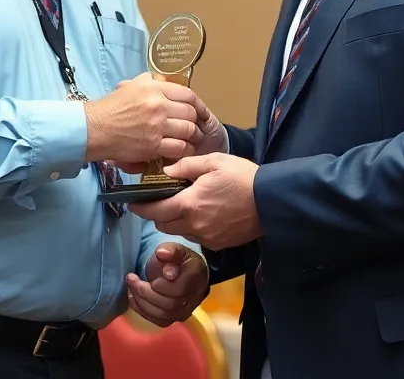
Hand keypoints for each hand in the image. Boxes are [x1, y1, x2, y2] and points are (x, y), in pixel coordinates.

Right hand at [85, 73, 201, 163]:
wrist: (94, 128)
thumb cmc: (110, 108)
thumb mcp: (130, 86)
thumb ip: (150, 83)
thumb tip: (164, 82)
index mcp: (153, 88)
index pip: (187, 94)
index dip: (198, 104)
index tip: (200, 111)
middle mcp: (158, 105)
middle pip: (190, 113)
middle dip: (196, 122)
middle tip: (195, 127)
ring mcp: (157, 126)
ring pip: (188, 131)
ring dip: (192, 137)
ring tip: (191, 140)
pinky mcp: (153, 145)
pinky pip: (179, 148)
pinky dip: (184, 150)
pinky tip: (182, 151)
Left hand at [124, 243, 208, 326]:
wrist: (182, 271)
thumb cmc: (177, 258)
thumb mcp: (175, 248)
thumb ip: (170, 250)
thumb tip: (162, 253)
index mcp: (196, 276)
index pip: (179, 289)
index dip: (159, 285)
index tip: (142, 275)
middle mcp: (194, 297)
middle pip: (169, 304)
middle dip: (145, 293)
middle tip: (131, 278)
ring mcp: (185, 310)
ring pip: (163, 315)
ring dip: (141, 302)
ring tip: (131, 286)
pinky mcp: (175, 318)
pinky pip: (159, 321)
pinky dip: (143, 310)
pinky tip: (134, 297)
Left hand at [129, 154, 260, 250]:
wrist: (271, 201)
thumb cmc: (243, 177)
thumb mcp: (213, 161)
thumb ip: (185, 166)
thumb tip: (166, 171)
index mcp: (190, 203)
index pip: (155, 211)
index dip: (140, 208)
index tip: (132, 203)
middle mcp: (195, 224)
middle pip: (163, 224)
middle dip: (157, 214)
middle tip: (159, 201)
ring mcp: (208, 236)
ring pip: (179, 232)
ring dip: (175, 221)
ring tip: (182, 205)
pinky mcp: (219, 243)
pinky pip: (196, 237)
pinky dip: (192, 227)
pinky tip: (202, 213)